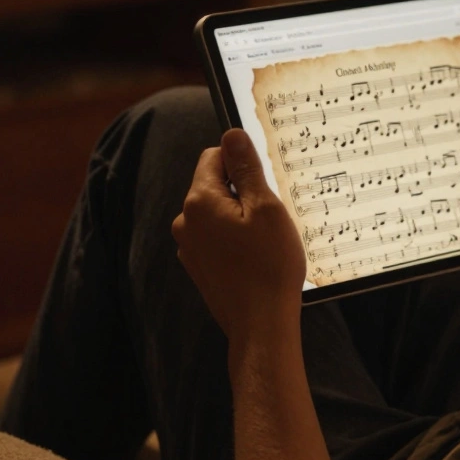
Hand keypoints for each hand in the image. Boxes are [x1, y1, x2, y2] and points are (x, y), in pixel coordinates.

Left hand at [172, 128, 304, 344]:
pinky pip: (218, 238)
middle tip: (273, 216)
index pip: (215, 156)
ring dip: (242, 217)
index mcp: (199, 202)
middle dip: (244, 192)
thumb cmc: (269, 265)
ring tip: (267, 240)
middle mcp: (186, 222)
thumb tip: (232, 135)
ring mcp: (190, 247)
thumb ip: (246, 169)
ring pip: (218, 213)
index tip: (267, 183)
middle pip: (215, 185)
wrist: (261, 325)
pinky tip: (257, 258)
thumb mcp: (266, 208)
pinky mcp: (199, 267)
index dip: (243, 163)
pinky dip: (237, 240)